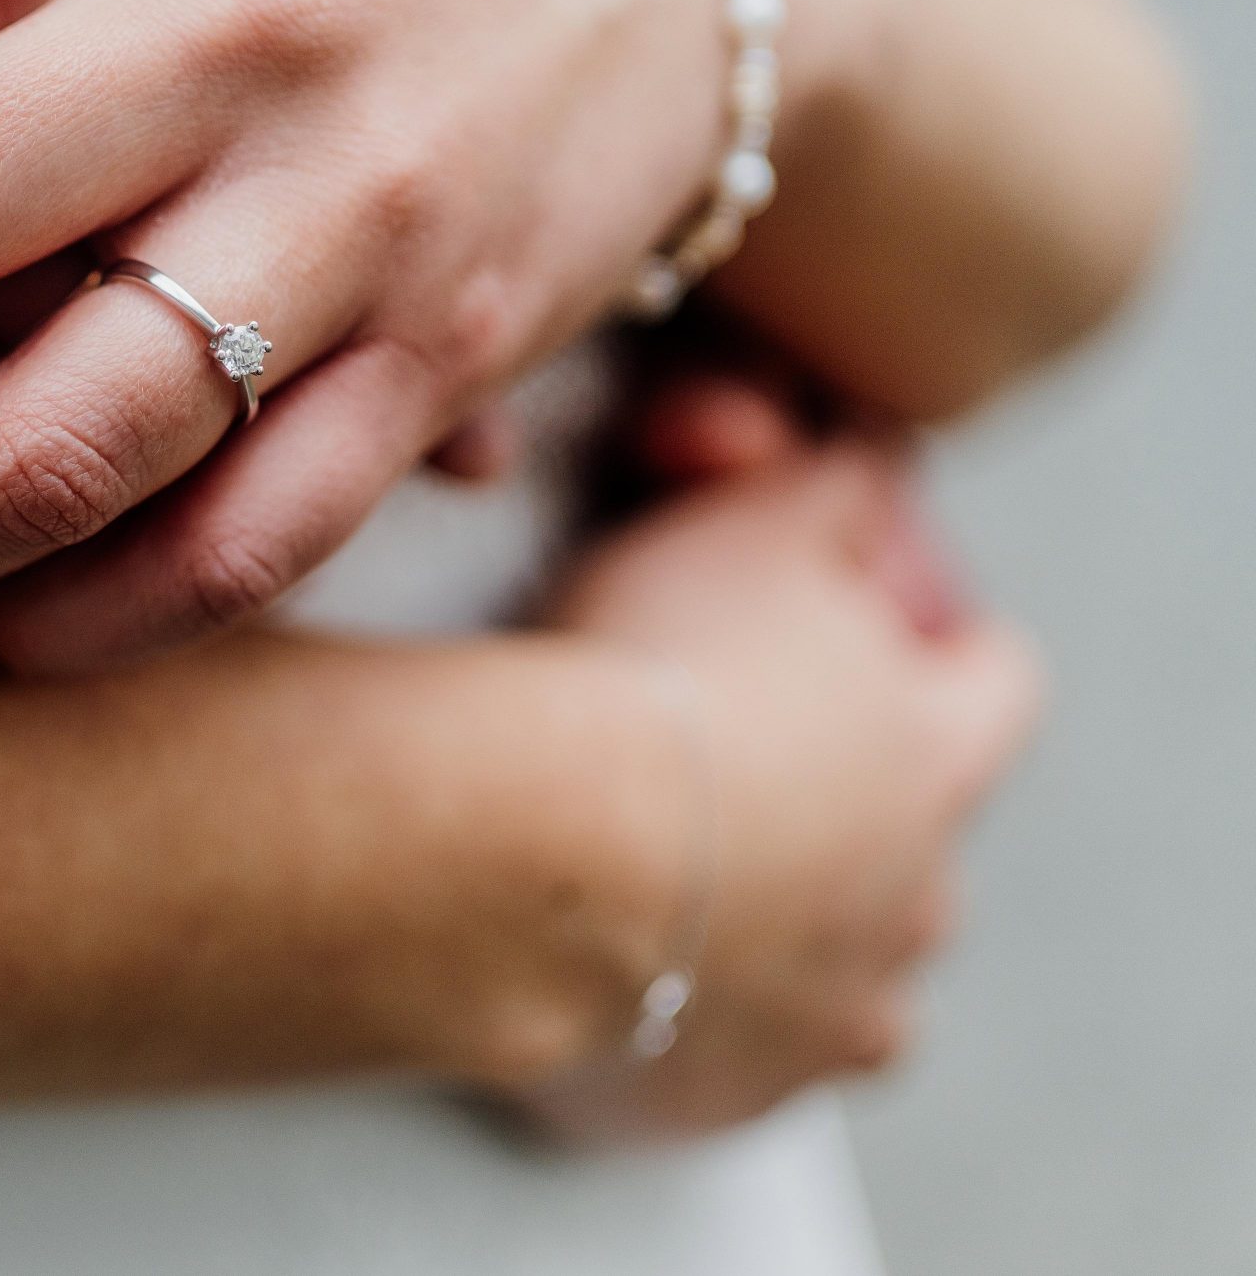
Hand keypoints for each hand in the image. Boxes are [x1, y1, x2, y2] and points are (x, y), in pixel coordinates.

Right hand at [540, 443, 1037, 1135]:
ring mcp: (838, 1005)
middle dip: (851, 806)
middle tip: (735, 761)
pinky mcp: (747, 1086)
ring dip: (792, 924)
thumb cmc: (652, 677)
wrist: (549, 852)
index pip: (996, 683)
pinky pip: (755, 1052)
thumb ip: (829, 488)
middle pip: (922, 842)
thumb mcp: (750, 522)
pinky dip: (716, 1017)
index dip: (943, 651)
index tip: (883, 641)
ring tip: (679, 880)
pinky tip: (641, 972)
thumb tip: (868, 459)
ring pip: (854, 965)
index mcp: (931, 752)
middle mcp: (914, 893)